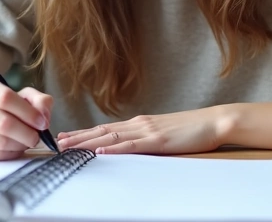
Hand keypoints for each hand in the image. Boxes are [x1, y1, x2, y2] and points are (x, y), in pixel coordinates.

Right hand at [0, 75, 52, 160]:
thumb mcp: (19, 95)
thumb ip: (38, 100)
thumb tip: (44, 117)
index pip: (6, 98)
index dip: (29, 113)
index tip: (43, 122)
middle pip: (4, 123)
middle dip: (27, 133)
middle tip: (37, 137)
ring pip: (1, 142)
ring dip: (20, 145)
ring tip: (25, 141)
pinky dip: (11, 153)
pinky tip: (14, 147)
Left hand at [57, 107, 232, 155]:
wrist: (214, 121)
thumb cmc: (192, 130)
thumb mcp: (164, 134)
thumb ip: (146, 139)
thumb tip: (129, 147)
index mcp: (140, 123)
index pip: (106, 129)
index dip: (84, 133)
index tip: (66, 138)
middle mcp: (139, 124)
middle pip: (102, 132)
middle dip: (78, 137)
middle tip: (57, 142)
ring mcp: (148, 131)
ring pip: (111, 137)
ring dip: (87, 142)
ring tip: (69, 147)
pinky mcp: (158, 141)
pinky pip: (132, 145)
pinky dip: (114, 149)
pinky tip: (100, 151)